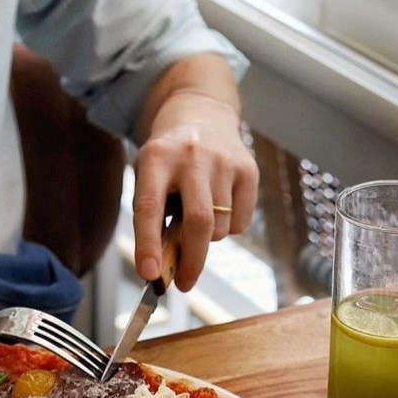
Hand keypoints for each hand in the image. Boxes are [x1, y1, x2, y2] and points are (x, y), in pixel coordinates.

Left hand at [132, 60, 258, 290]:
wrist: (201, 114)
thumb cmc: (168, 162)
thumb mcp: (149, 180)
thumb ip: (153, 220)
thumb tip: (164, 270)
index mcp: (157, 158)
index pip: (150, 207)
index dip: (148, 245)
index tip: (149, 275)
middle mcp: (191, 156)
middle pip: (198, 222)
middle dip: (191, 261)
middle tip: (183, 283)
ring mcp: (224, 161)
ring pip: (220, 228)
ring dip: (208, 241)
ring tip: (198, 221)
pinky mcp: (249, 169)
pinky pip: (241, 224)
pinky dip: (229, 230)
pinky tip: (219, 208)